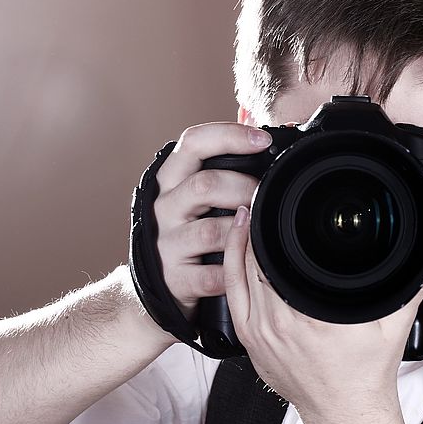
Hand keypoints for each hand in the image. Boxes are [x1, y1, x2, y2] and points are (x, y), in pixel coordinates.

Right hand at [153, 123, 272, 320]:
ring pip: (211, 230)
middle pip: (204, 185)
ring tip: (258, 232)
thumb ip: (221, 171)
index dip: (229, 135)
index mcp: (170, 181)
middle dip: (244, 188)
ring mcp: (167, 245)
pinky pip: (213, 274)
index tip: (264, 140)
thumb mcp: (194, 197)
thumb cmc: (187, 233)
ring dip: (243, 230)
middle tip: (265, 197)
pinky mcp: (175, 279)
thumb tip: (264, 141)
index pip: (194, 142)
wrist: (157, 288)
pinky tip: (247, 266)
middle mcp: (163, 208)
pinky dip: (235, 270)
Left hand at [223, 205, 422, 421]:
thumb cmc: (366, 374)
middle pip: (253, 260)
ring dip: (238, 245)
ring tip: (243, 217)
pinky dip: (230, 272)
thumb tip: (421, 253)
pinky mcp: (250, 343)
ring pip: (236, 276)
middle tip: (259, 200)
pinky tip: (234, 254)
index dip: (270, 222)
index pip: (277, 254)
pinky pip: (231, 299)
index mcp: (309, 315)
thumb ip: (408, 284)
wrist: (346, 412)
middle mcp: (277, 324)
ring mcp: (259, 334)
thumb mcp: (395, 323)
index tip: (272, 201)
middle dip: (254, 226)